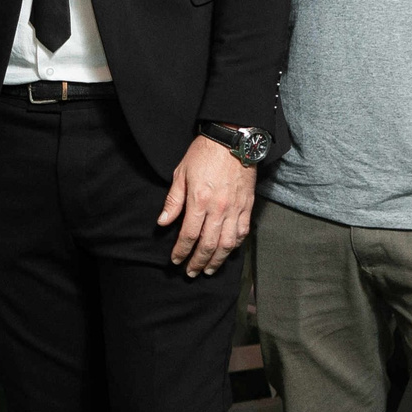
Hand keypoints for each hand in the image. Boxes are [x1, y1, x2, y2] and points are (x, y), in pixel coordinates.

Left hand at [158, 137, 253, 277]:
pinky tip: (227, 252)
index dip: (181, 252)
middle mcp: (219, 208)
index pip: (188, 235)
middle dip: (198, 262)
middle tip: (191, 272)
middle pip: (208, 244)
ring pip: (227, 243)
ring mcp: (235, 208)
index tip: (176, 261)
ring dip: (218, 260)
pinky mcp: (248, 205)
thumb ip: (173, 201)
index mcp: (199, 200)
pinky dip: (235, 245)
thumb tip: (162, 223)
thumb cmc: (204, 154)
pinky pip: (243, 232)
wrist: (233, 139)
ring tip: (209, 270)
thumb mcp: (181, 173)